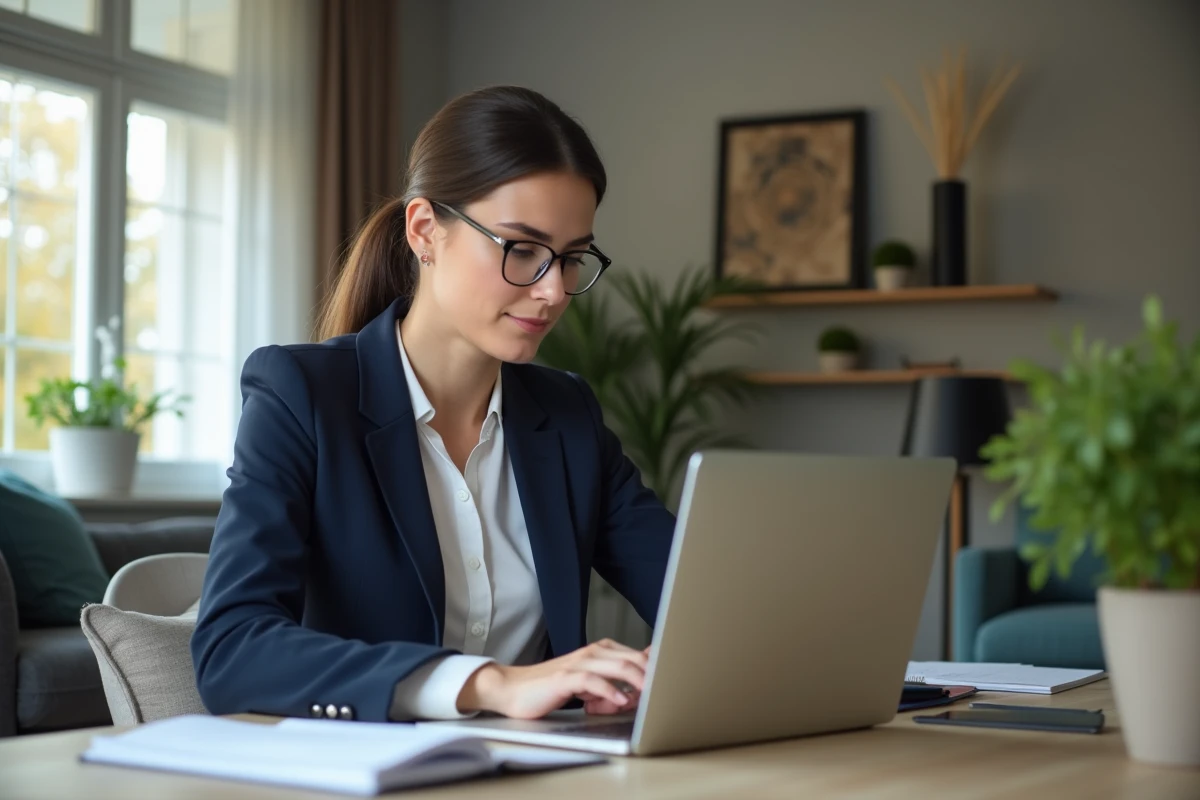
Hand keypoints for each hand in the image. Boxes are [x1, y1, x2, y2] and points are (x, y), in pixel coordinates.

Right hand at [457, 639, 649, 719]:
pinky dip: (611, 691)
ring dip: (638, 682)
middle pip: (633, 659)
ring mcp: (579, 663)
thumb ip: (611, 683)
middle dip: (653, 677)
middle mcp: (593, 653)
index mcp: (601, 651)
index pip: (637, 656)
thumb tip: (639, 687)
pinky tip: (622, 701)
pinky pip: (594, 681)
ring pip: (618, 666)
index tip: (669, 685)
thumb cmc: (551, 689)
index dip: (654, 671)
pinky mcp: (566, 677)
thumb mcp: (588, 685)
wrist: (513, 690)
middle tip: (666, 693)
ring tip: (652, 696)